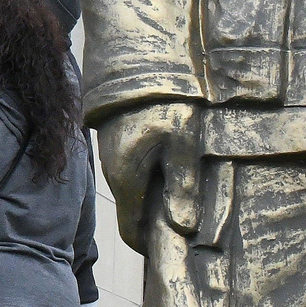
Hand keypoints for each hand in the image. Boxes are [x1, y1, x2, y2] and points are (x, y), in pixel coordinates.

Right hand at [96, 101, 202, 249]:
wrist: (138, 59)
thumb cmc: (162, 101)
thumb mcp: (181, 141)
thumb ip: (183, 185)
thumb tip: (183, 226)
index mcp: (127, 179)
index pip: (132, 233)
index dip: (153, 246)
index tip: (179, 245)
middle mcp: (114, 173)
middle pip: (135, 213)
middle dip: (158, 221)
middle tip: (192, 216)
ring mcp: (113, 157)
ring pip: (135, 192)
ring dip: (156, 198)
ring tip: (187, 188)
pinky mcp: (118, 143)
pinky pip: (133, 173)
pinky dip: (151, 179)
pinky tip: (173, 163)